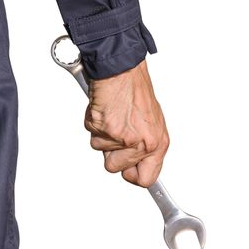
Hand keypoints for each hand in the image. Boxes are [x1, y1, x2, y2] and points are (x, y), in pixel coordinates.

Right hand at [84, 59, 169, 187]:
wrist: (122, 70)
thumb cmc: (135, 90)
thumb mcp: (151, 121)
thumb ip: (145, 146)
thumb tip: (137, 165)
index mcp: (157, 142)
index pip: (146, 179)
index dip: (131, 175)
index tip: (127, 171)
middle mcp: (142, 143)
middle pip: (115, 169)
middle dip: (111, 152)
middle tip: (116, 132)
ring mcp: (122, 137)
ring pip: (100, 151)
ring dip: (101, 134)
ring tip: (112, 116)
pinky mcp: (104, 128)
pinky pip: (91, 134)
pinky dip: (94, 122)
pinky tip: (104, 110)